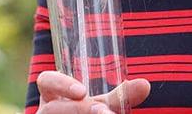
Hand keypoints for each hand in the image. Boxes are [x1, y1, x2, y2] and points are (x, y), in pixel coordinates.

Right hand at [36, 70, 150, 112]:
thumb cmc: (84, 113)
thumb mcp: (98, 105)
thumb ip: (118, 97)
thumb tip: (145, 85)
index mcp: (52, 95)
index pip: (46, 80)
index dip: (60, 83)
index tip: (82, 91)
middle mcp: (47, 110)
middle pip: (53, 108)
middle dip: (79, 109)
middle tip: (102, 111)